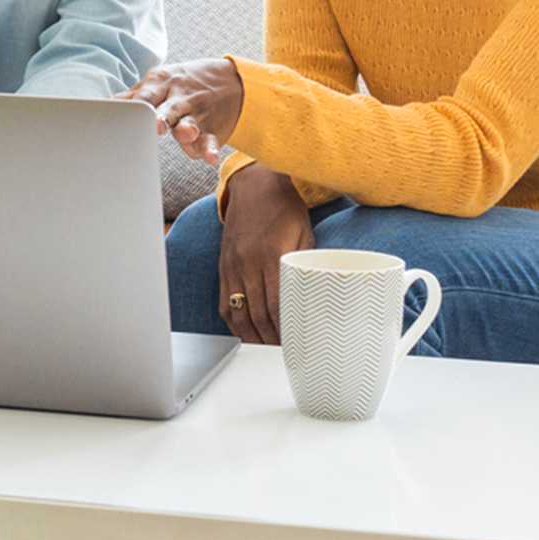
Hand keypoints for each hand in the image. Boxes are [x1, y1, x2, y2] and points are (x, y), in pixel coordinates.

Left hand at [119, 58, 243, 163]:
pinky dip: (211, 149)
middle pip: (168, 108)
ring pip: (190, 123)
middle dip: (161, 117)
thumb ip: (135, 95)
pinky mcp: (213, 129)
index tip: (124, 115)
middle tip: (156, 125)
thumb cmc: (183, 84)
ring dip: (187, 129)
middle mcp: (179, 98)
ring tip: (185, 134)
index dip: (136, 106)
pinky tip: (210, 157)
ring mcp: (197, 114)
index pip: (146, 96)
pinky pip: (211, 140)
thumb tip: (106, 102)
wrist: (233, 80)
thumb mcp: (160, 82)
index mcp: (161, 85)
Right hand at [216, 165, 312, 342]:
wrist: (253, 186)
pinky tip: (246, 334)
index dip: (285, 327)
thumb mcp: (304, 232)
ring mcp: (231, 266)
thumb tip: (315, 293)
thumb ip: (305, 263)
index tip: (297, 343)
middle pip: (257, 313)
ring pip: (238, 312)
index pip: (277, 302)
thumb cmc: (284, 207)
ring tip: (267, 351)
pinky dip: (234, 323)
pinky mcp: (223, 267)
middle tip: (286, 353)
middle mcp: (247, 263)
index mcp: (270, 254)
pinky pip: (224, 302)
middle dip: (271, 338)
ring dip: (252, 336)